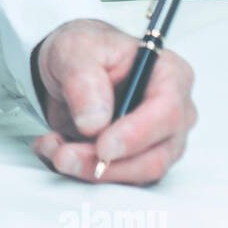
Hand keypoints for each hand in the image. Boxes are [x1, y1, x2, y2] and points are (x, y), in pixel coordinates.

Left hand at [30, 17, 196, 184]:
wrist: (69, 65)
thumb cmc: (84, 49)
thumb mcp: (75, 49)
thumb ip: (85, 82)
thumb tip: (95, 124)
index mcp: (170, 75)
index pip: (166, 113)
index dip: (135, 135)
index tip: (103, 147)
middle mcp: (173, 113)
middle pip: (155, 155)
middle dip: (108, 163)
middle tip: (66, 156)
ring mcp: (158, 141)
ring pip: (135, 174)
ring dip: (90, 169)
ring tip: (53, 149)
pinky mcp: (137, 159)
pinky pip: (116, 178)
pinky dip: (83, 170)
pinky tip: (55, 149)